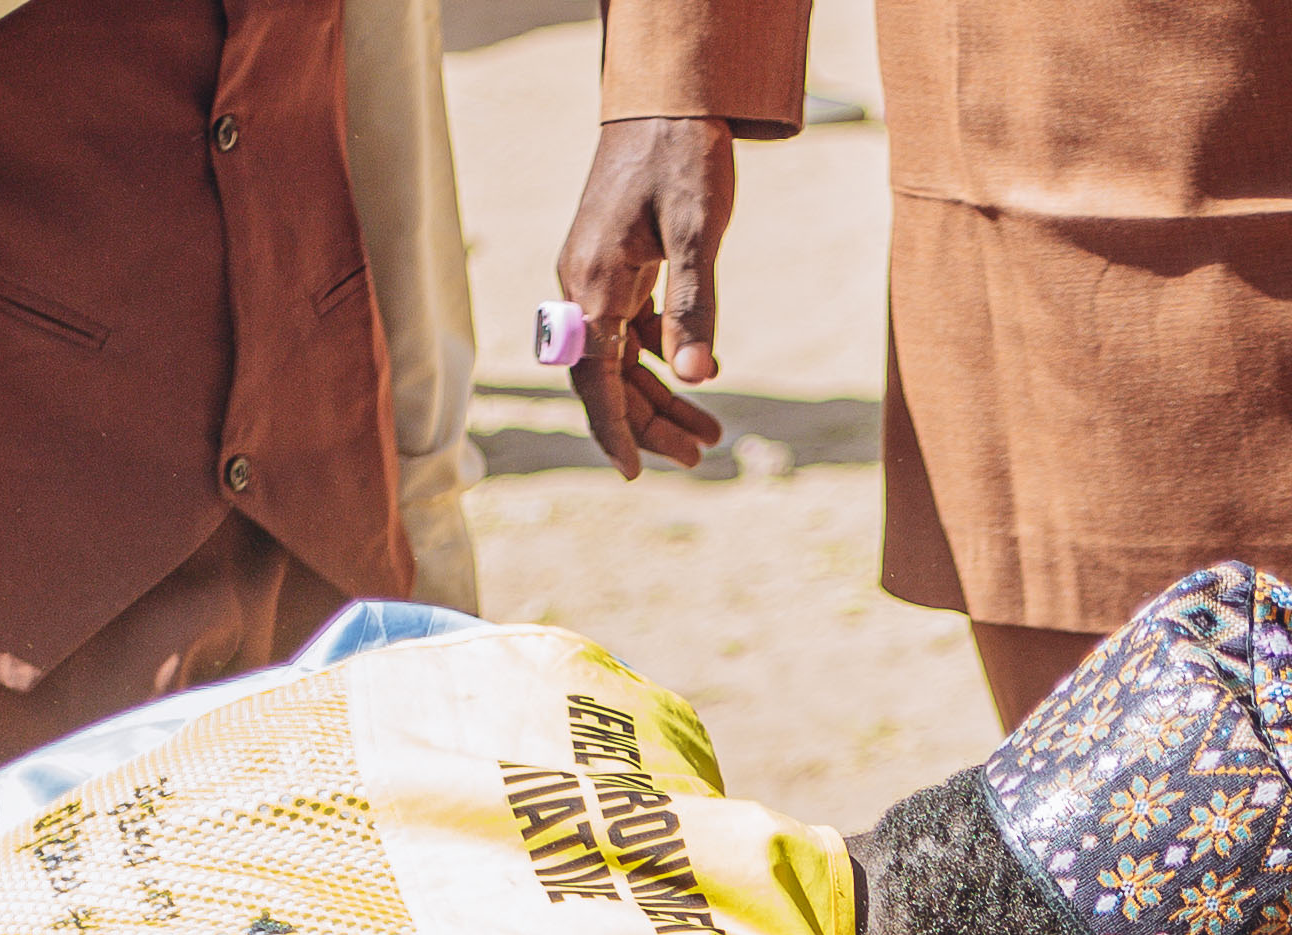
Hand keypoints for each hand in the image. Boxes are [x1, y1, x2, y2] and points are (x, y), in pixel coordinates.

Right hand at [555, 117, 735, 479]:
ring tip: (708, 432)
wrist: (666, 101)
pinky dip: (662, 356)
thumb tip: (698, 376)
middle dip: (650, 423)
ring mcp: (595, 276)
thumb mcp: (700, 232)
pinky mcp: (614, 265)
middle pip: (609, 378)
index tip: (633, 475)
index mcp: (594, 284)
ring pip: (621, 358)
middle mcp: (583, 286)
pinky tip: (700, 372)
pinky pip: (629, 329)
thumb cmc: (683, 159)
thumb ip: (696, 306)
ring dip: (660, 396)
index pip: (595, 379)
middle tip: (701, 455)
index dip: (615, 431)